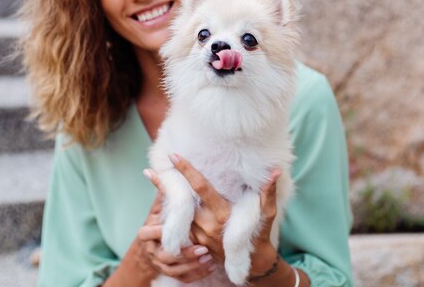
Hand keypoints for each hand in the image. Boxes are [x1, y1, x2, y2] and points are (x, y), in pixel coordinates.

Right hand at [139, 171, 216, 282]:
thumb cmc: (161, 221)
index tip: (175, 223)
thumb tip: (155, 170)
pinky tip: (210, 266)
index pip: (151, 231)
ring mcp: (161, 264)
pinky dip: (196, 273)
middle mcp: (152, 249)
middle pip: (166, 254)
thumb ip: (163, 193)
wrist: (153, 251)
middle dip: (184, 251)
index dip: (161, 230)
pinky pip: (183, 278)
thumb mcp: (160, 207)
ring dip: (192, 264)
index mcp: (148, 231)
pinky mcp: (172, 274)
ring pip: (175, 269)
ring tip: (209, 257)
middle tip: (203, 246)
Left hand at [153, 154, 282, 277]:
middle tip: (148, 170)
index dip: (188, 171)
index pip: (201, 188)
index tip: (174, 157)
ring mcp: (199, 235)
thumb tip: (275, 172)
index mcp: (224, 215)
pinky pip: (181, 224)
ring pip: (179, 214)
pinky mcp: (194, 242)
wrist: (251, 265)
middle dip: (165, 187)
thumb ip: (268, 192)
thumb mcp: (267, 214)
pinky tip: (162, 198)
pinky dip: (171, 212)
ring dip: (166, 198)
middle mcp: (208, 225)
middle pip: (182, 201)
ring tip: (152, 177)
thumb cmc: (260, 235)